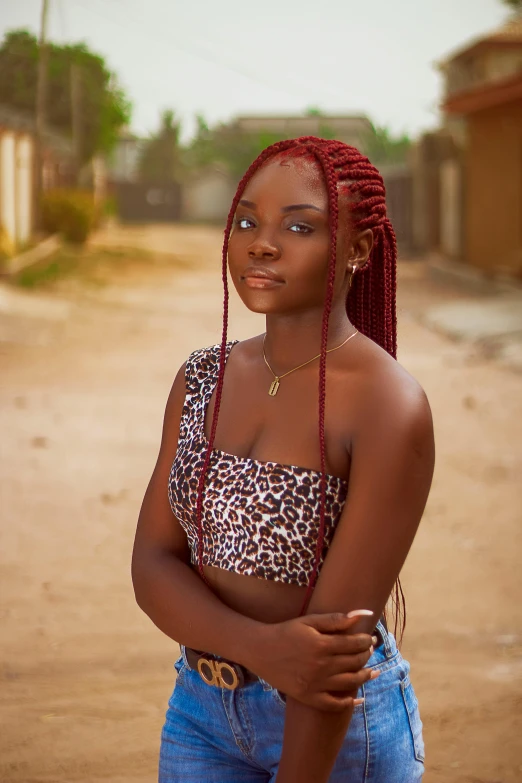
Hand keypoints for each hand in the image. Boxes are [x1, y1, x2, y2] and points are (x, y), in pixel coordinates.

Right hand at [248, 610, 377, 711]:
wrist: (260, 650)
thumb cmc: (286, 632)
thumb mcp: (309, 621)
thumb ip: (336, 619)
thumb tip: (363, 614)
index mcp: (322, 645)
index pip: (354, 644)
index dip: (365, 641)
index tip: (369, 638)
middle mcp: (322, 666)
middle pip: (355, 663)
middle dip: (366, 655)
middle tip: (370, 651)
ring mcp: (316, 684)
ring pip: (350, 683)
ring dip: (365, 676)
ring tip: (372, 671)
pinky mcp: (309, 697)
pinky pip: (334, 705)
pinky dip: (349, 703)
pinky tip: (358, 698)